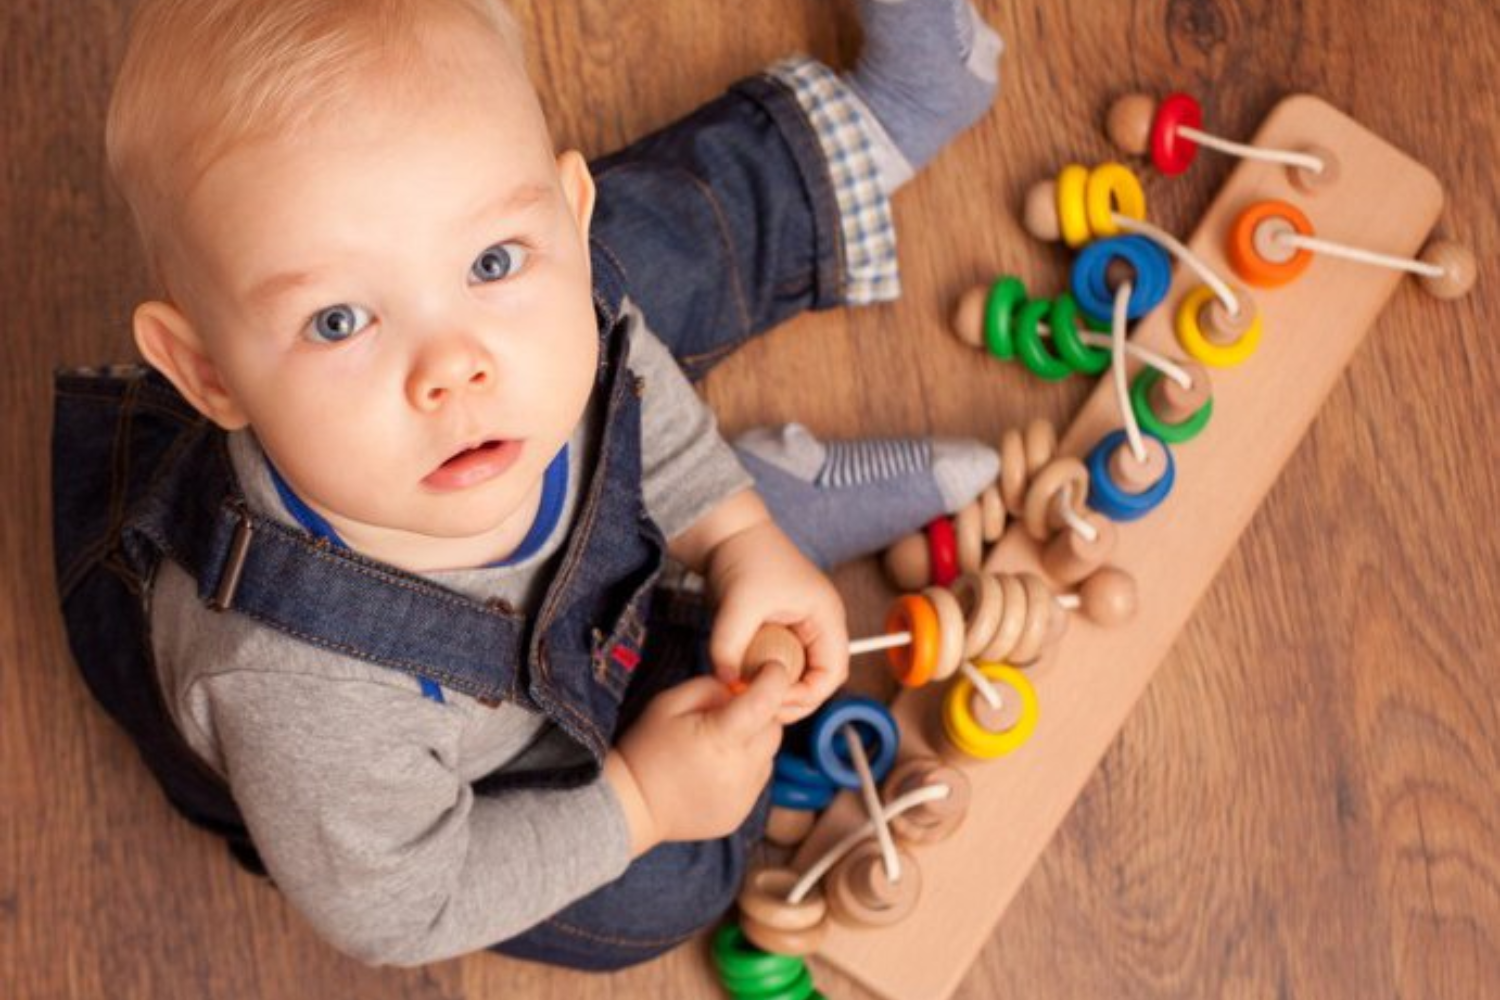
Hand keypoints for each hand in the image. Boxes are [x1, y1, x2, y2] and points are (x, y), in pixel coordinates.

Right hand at [607, 660, 789, 853]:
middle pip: (774, 728)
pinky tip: (716, 769)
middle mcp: (739, 769)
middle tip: (731, 713)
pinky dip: (746, 768)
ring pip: (769, 755)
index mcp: (720, 737)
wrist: (631, 805)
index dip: (774, 679)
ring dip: (754, 742)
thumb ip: (710, 688)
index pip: (766, 701)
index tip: (771, 668)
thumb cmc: (646, 748)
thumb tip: (740, 688)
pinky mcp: (740, 812)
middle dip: (761, 714)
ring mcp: (742, 796)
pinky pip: (757, 780)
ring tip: (718, 745)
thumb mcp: (668, 703)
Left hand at [705, 517, 848, 724]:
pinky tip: (742, 678)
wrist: (727, 531)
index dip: (807, 695)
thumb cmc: (744, 554)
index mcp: (825, 615)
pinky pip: (780, 664)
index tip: (771, 701)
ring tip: (748, 693)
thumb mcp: (738, 603)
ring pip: (798, 674)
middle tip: (758, 706)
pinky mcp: (780, 629)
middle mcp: (819, 624)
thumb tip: (728, 682)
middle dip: (792, 698)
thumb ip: (730, 645)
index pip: (833, 673)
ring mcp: (800, 628)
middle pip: (819, 679)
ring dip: (777, 688)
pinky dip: (764, 675)